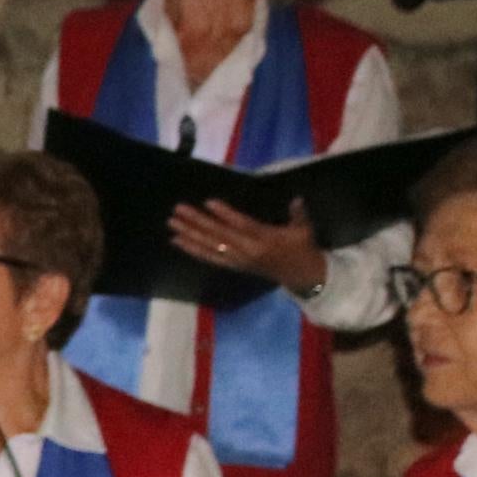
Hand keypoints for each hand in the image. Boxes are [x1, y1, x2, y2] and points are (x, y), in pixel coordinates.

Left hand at [173, 196, 324, 297]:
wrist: (301, 276)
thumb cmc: (302, 248)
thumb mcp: (305, 230)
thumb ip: (298, 214)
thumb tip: (296, 199)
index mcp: (266, 240)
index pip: (242, 225)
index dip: (225, 214)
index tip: (209, 202)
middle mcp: (248, 251)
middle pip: (219, 235)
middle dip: (197, 222)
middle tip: (179, 209)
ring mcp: (238, 260)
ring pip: (210, 246)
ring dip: (189, 234)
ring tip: (172, 223)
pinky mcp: (233, 266)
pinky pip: (209, 258)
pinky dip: (192, 249)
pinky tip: (177, 241)